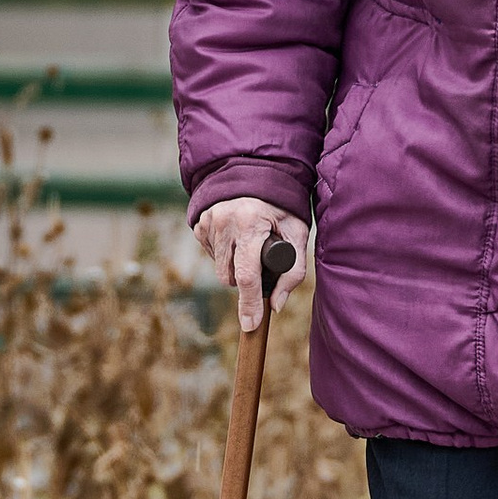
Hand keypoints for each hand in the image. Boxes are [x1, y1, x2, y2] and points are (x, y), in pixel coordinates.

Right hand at [193, 197, 311, 334]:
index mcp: (250, 222)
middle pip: (229, 276)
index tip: (250, 324)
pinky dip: (225, 254)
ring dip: (235, 267)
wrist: (255, 174)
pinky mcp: (199, 224)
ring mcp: (208, 221)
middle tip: (262, 261)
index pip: (247, 274)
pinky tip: (237, 238)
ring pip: (219, 268)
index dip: (250, 302)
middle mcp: (224, 221)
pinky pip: (211, 254)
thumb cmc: (282, 206)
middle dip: (246, 280)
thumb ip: (294, 270)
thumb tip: (276, 305)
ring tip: (250, 245)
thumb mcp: (297, 232)